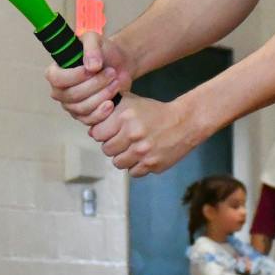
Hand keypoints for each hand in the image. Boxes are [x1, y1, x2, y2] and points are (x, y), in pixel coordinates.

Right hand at [46, 30, 132, 129]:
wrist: (120, 64)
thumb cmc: (103, 51)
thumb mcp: (95, 40)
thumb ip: (91, 49)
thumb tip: (91, 66)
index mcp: (56, 71)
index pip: (56, 79)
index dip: (73, 76)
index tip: (92, 69)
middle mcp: (60, 90)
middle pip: (71, 95)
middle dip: (94, 84)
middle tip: (111, 72)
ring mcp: (71, 105)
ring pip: (82, 108)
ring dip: (101, 95)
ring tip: (116, 82)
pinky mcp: (83, 116)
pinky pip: (89, 120)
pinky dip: (101, 112)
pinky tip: (111, 103)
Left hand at [89, 92, 206, 176]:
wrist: (184, 122)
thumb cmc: (155, 112)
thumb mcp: (132, 102)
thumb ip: (110, 109)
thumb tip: (90, 126)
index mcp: (125, 116)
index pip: (97, 134)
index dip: (102, 133)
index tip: (110, 131)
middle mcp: (132, 134)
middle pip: (107, 150)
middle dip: (113, 145)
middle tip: (123, 140)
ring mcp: (143, 152)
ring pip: (118, 163)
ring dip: (123, 157)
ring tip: (133, 148)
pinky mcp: (152, 165)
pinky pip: (133, 172)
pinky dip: (136, 166)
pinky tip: (143, 155)